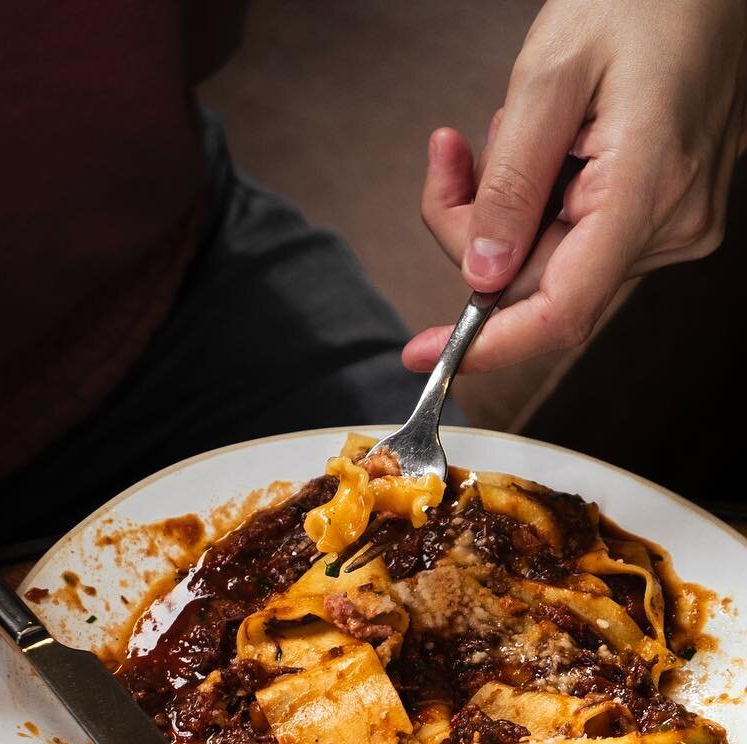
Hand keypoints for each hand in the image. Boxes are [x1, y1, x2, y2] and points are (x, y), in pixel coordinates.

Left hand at [404, 0, 746, 373]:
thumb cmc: (642, 0)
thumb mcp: (551, 74)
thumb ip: (511, 181)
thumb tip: (481, 274)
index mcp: (647, 190)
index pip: (560, 311)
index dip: (489, 344)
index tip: (425, 353)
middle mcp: (670, 224)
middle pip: (539, 283)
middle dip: (477, 235)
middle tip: (452, 157)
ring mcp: (672, 223)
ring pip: (550, 260)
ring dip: (506, 209)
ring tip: (514, 124)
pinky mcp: (663, 213)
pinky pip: (575, 236)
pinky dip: (537, 201)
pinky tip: (547, 141)